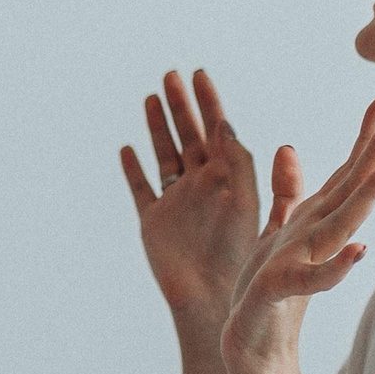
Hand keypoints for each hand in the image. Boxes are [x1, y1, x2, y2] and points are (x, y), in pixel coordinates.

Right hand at [119, 69, 263, 332]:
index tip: (200, 75)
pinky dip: (133, 168)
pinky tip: (127, 149)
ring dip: (158, 127)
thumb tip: (224, 123)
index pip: (218, 130)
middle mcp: (202, 185)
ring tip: (151, 97)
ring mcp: (176, 202)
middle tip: (172, 75)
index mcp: (228, 179)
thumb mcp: (247, 204)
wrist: (213, 298)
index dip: (209, 102)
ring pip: (165, 154)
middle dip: (181, 106)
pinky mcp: (153, 222)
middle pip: (189, 135)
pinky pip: (141, 188)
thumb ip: (239, 163)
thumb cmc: (239, 256)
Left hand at [219, 96, 374, 373]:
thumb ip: (287, 193)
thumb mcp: (274, 233)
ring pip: (341, 226)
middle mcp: (316, 240)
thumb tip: (288, 148)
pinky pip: (315, 278)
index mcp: (312, 222)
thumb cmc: (266, 294)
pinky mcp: (286, 293)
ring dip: (367, 199)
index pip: (344, 174)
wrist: (254, 352)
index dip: (363, 139)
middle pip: (350, 192)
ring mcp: (306, 264)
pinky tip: (359, 250)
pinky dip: (337, 266)